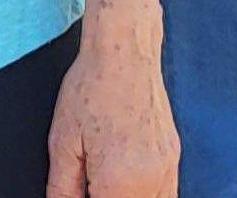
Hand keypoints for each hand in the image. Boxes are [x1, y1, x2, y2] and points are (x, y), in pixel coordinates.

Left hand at [47, 1, 177, 197]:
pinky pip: (166, 191)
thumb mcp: (63, 142)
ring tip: (104, 183)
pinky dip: (146, 194)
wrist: (124, 52)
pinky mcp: (173, 156)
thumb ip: (63, 188)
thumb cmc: (91, 88)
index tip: (79, 192)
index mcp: (120, 181)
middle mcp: (152, 179)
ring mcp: (168, 168)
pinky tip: (124, 181)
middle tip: (89, 184)